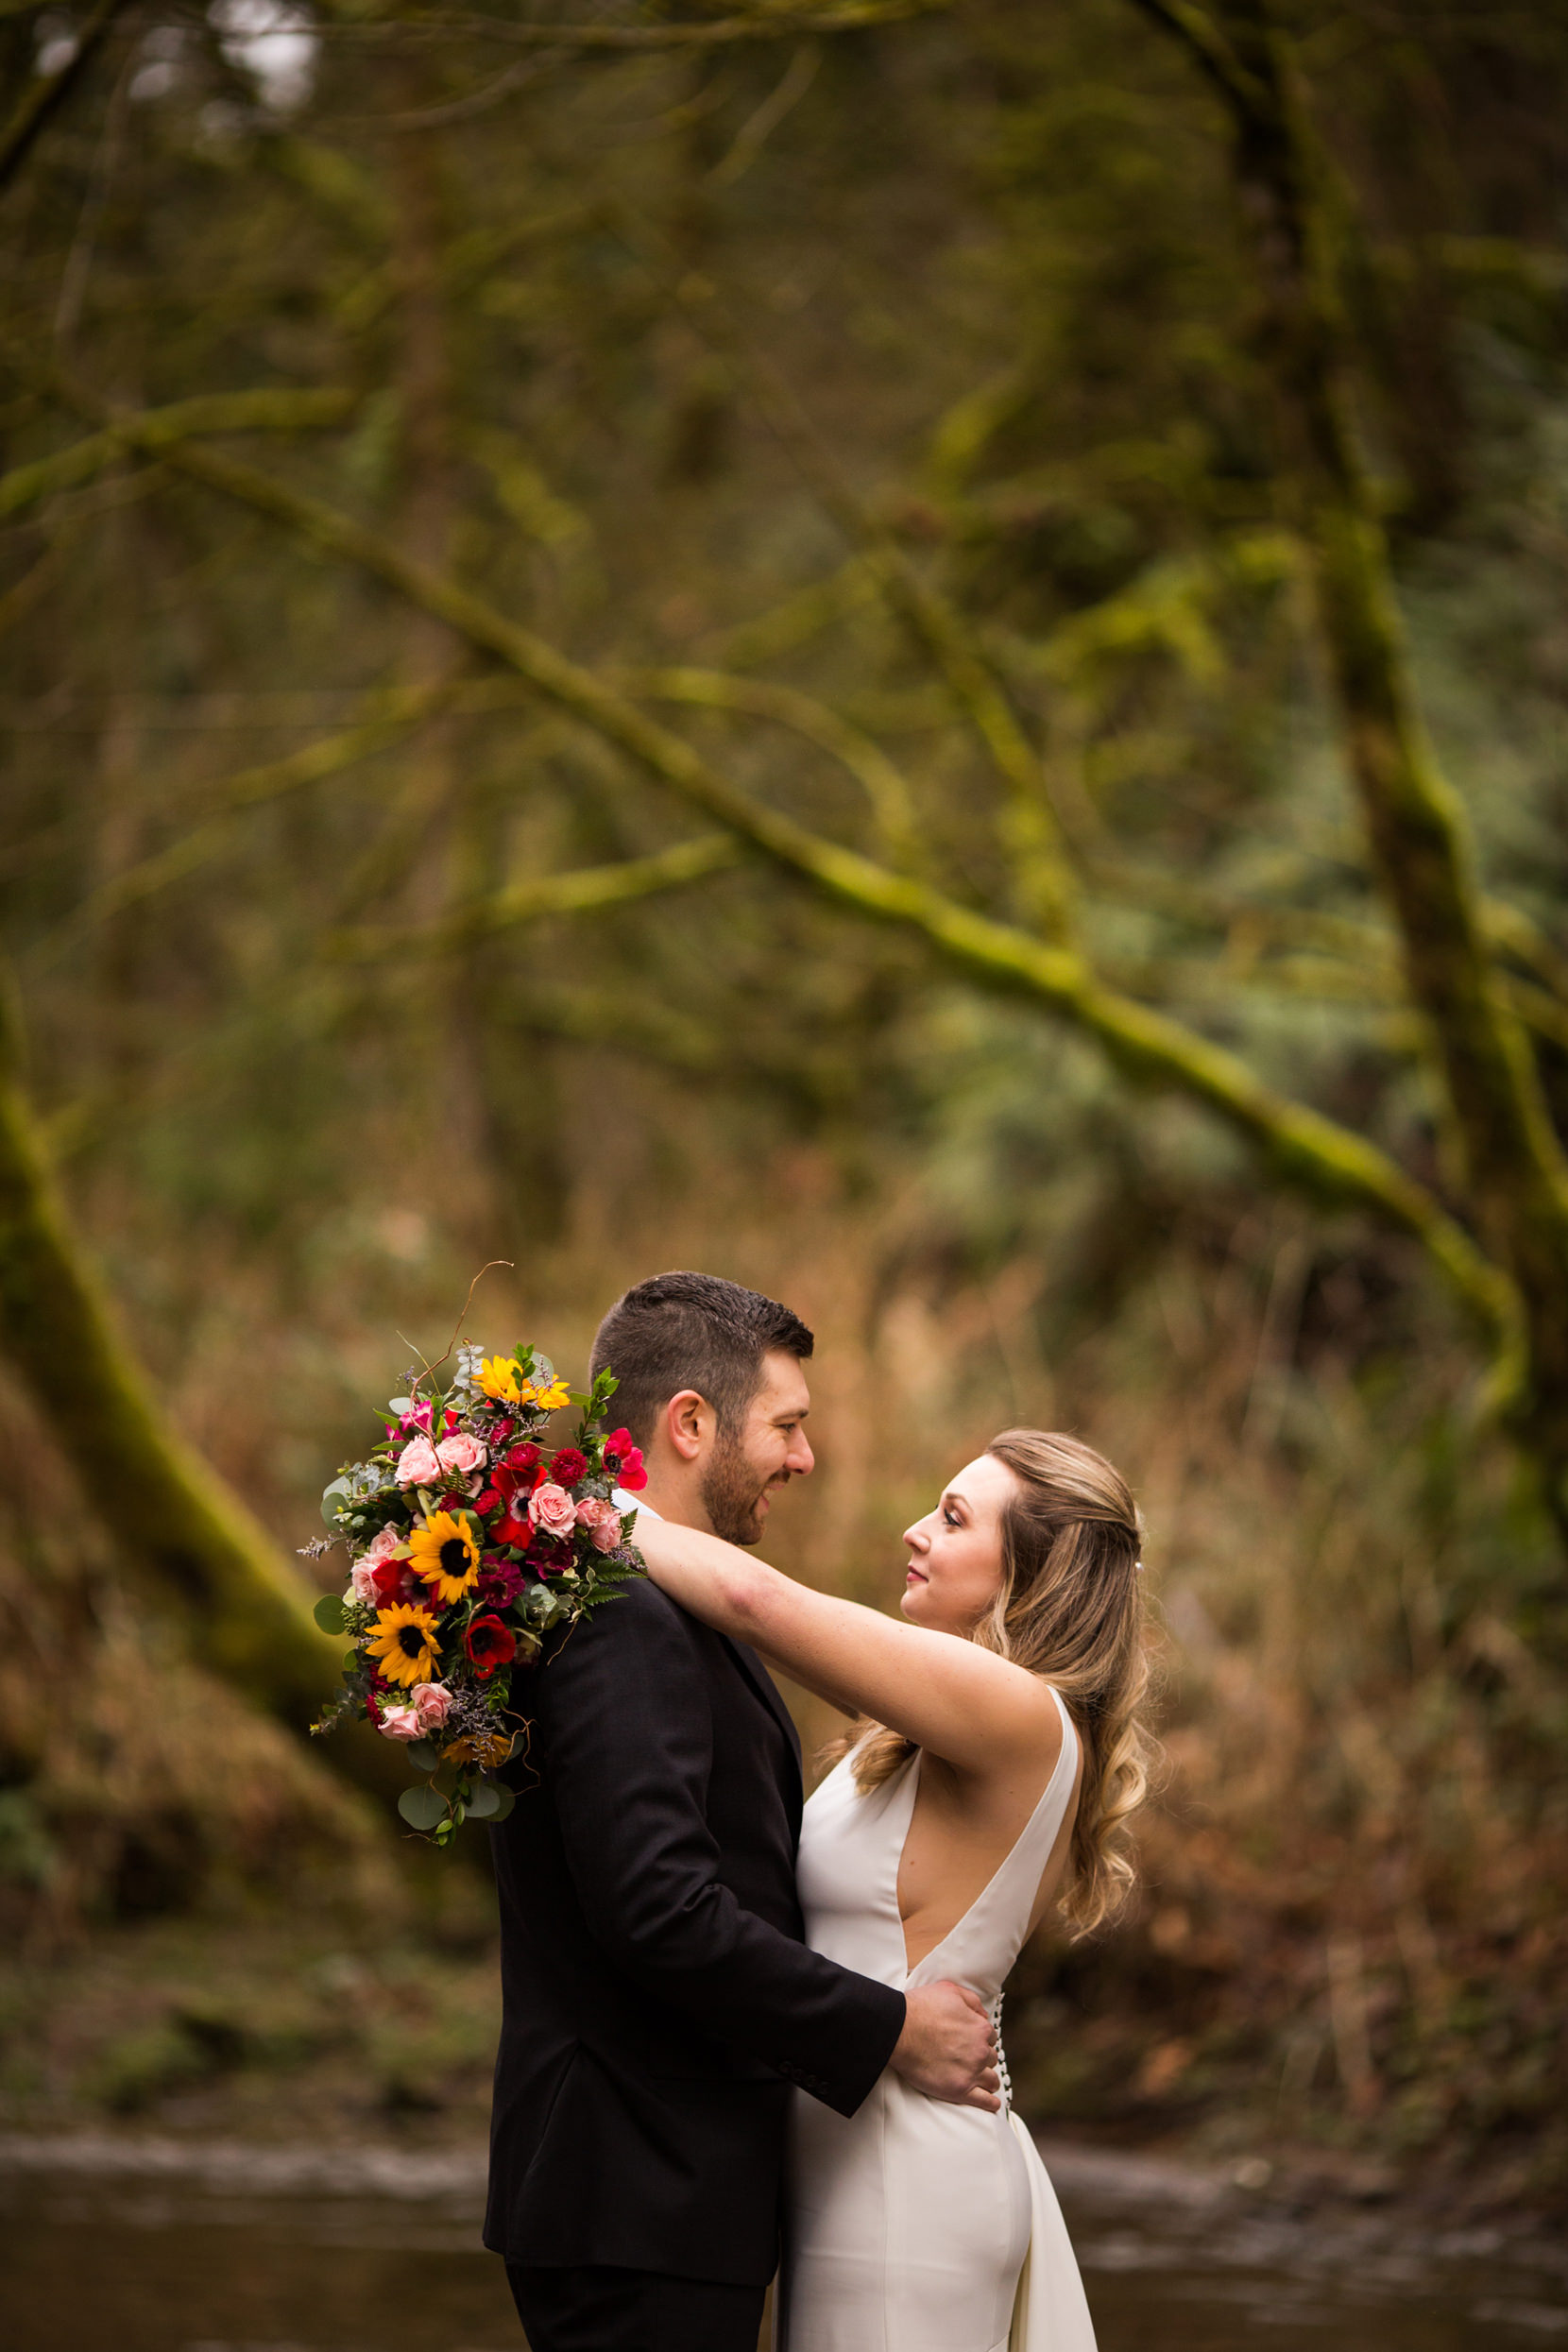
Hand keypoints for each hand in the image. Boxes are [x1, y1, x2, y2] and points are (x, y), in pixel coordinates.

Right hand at [889, 1980, 1000, 2110]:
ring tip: (981, 2081)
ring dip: (988, 2079)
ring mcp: (971, 2072)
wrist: (900, 2031)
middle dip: (982, 2058)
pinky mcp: (960, 2090)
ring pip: (991, 2080)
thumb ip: (972, 2000)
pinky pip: (986, 2101)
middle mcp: (980, 2051)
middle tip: (969, 2059)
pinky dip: (991, 2104)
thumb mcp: (950, 1990)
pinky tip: (991, 2104)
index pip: (990, 2037)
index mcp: (980, 2028)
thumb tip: (984, 2014)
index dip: (980, 2039)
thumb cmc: (921, 2009)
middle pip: (990, 2058)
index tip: (971, 2042)